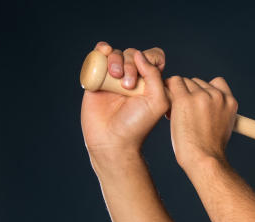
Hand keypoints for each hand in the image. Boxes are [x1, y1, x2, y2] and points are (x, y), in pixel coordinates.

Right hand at [80, 42, 169, 156]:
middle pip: (133, 54)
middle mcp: (133, 78)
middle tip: (127, 85)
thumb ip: (154, 76)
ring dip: (116, 59)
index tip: (145, 74)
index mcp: (151, 83)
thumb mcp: (157, 102)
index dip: (150, 59)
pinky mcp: (97, 78)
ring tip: (114, 77)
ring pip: (116, 53)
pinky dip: (101, 49)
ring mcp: (114, 78)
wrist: (111, 139)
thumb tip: (139, 54)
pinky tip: (103, 54)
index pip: (153, 57)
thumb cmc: (137, 125)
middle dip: (131, 65)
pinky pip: (99, 55)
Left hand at [165, 76, 238, 170]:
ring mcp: (201, 96)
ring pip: (184, 82)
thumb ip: (218, 109)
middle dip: (189, 93)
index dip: (205, 90)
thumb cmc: (210, 148)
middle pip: (197, 82)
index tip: (199, 103)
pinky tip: (169, 110)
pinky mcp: (184, 99)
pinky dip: (168, 92)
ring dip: (177, 94)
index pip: (217, 82)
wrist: (204, 158)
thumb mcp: (224, 125)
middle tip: (185, 113)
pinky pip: (173, 83)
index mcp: (230, 102)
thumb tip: (206, 101)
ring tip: (177, 114)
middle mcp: (217, 96)